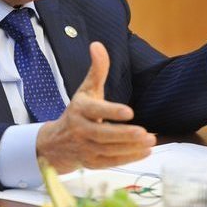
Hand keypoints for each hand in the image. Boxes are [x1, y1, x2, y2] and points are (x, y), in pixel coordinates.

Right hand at [36, 42, 155, 172]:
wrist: (57, 142)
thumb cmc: (78, 111)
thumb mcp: (86, 89)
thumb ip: (97, 69)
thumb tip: (98, 44)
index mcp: (79, 109)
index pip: (95, 111)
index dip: (111, 111)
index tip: (129, 111)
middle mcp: (80, 130)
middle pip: (103, 134)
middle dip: (124, 135)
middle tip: (145, 132)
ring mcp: (86, 148)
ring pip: (109, 150)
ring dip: (130, 147)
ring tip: (150, 140)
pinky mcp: (92, 162)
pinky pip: (111, 162)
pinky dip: (128, 158)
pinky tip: (145, 151)